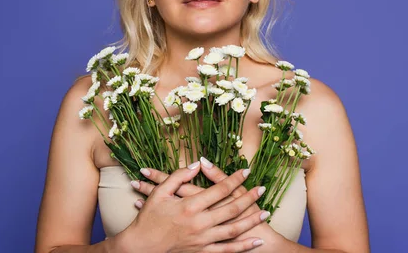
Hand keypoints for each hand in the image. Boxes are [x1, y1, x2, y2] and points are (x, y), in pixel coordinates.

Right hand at [118, 160, 268, 252]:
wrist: (141, 247)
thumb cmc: (149, 218)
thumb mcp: (160, 193)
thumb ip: (178, 176)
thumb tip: (196, 164)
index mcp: (189, 206)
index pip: (219, 189)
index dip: (234, 179)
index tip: (247, 171)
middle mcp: (199, 223)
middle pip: (231, 209)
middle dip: (249, 198)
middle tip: (262, 188)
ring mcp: (202, 240)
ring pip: (233, 230)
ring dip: (251, 221)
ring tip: (266, 213)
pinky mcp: (202, 252)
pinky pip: (227, 250)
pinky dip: (243, 246)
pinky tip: (255, 241)